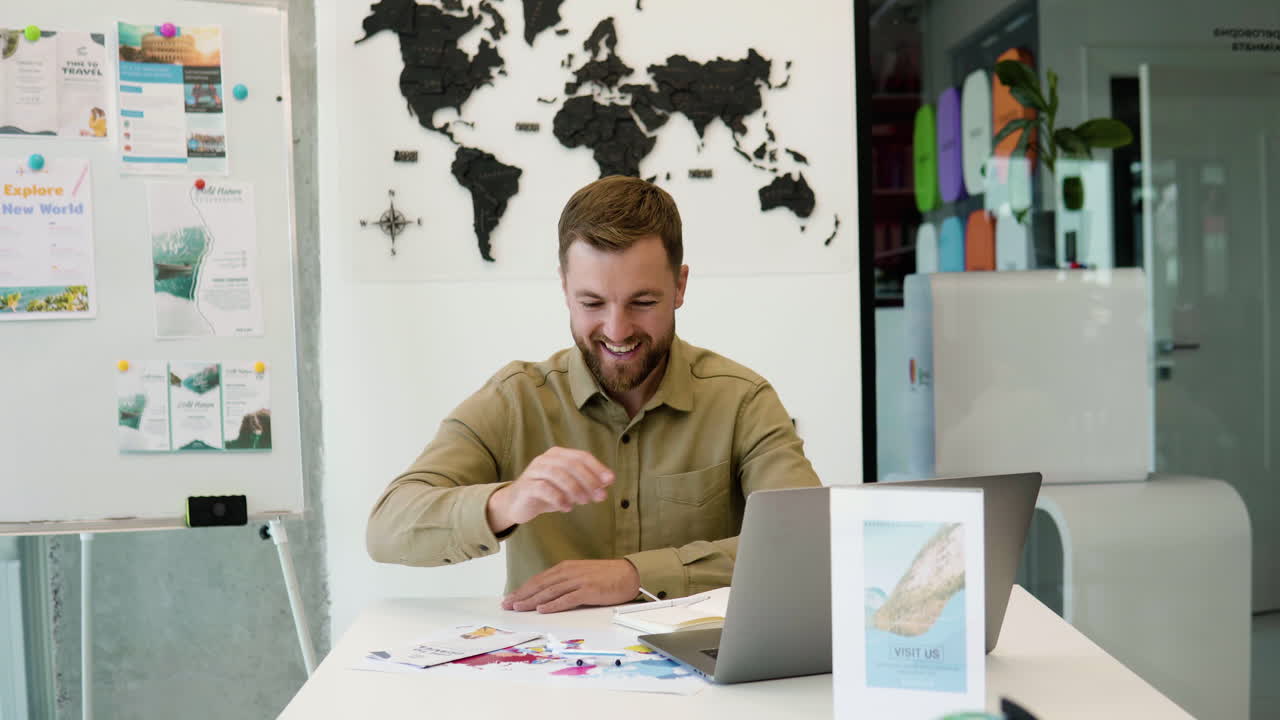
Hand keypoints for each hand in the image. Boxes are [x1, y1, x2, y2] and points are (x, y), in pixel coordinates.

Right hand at [486, 447, 613, 532]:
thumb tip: (606, 483)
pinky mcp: (526, 486)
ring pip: (557, 474)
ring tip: (584, 502)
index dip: (597, 468)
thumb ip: (586, 483)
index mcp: (558, 454)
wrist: (518, 503)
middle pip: (571, 464)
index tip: (610, 481)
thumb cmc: (547, 492)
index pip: (581, 456)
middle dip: (588, 480)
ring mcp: (534, 471)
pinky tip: (567, 507)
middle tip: (599, 496)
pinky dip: (558, 498)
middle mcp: (545, 459)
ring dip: (574, 488)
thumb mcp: (568, 487)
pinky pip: (544, 488)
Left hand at [501, 559, 639, 612]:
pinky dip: (553, 605)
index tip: (511, 597)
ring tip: (518, 607)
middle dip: (522, 595)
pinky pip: (567, 599)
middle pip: (540, 585)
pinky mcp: (588, 590)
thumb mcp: (580, 574)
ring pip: (549, 592)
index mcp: (566, 567)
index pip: (539, 579)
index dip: (523, 589)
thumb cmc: (605, 576)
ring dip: (532, 601)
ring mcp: (578, 581)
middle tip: (507, 604)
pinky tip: (542, 610)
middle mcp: (569, 572)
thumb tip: (547, 594)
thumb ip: (564, 582)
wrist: (628, 574)